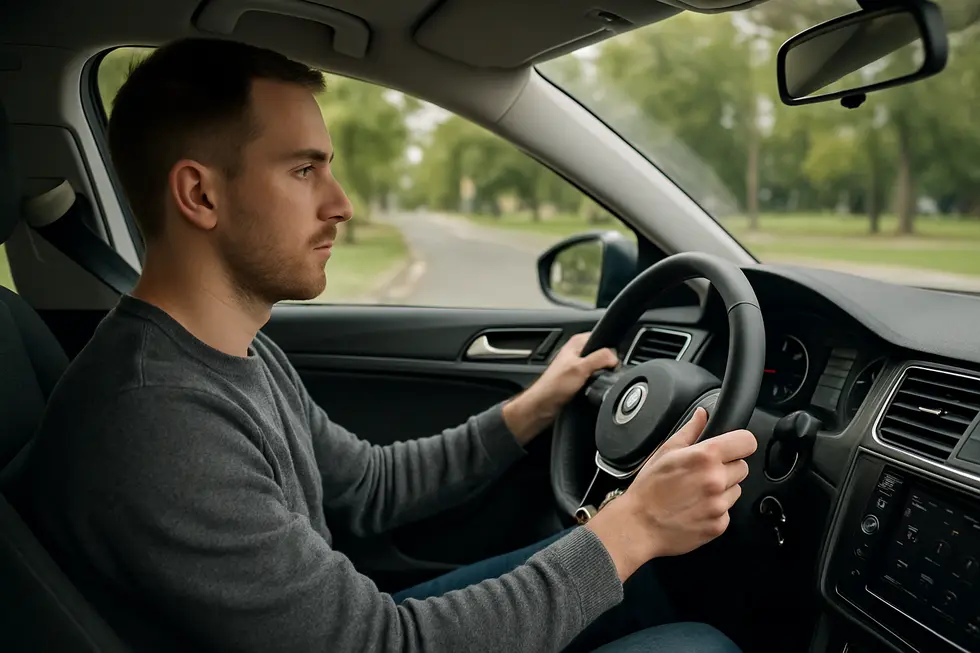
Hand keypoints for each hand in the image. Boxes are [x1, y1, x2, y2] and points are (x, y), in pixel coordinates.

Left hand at [526, 331, 618, 417]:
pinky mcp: (577, 378)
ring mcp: (577, 365)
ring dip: (601, 374)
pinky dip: (596, 381)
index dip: (610, 349)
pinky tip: (594, 387)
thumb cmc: (554, 387)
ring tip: (596, 382)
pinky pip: (594, 376)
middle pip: (602, 353)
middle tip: (605, 373)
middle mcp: (576, 352)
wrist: (543, 406)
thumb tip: (615, 357)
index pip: (602, 338)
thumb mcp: (581, 368)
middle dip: (607, 363)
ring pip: (598, 366)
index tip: (612, 361)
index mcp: (576, 343)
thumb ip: (600, 358)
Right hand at [586, 407, 756, 580]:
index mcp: (705, 457)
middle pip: (742, 467)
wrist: (639, 525)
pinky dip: (715, 509)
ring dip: (722, 489)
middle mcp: (716, 480)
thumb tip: (702, 415)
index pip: (746, 442)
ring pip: (736, 490)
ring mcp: (719, 504)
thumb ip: (689, 430)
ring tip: (696, 492)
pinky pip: (727, 511)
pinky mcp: (720, 524)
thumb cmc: (648, 489)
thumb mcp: (665, 452)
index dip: (740, 443)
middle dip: (727, 467)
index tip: (733, 447)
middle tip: (703, 473)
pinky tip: (696, 507)